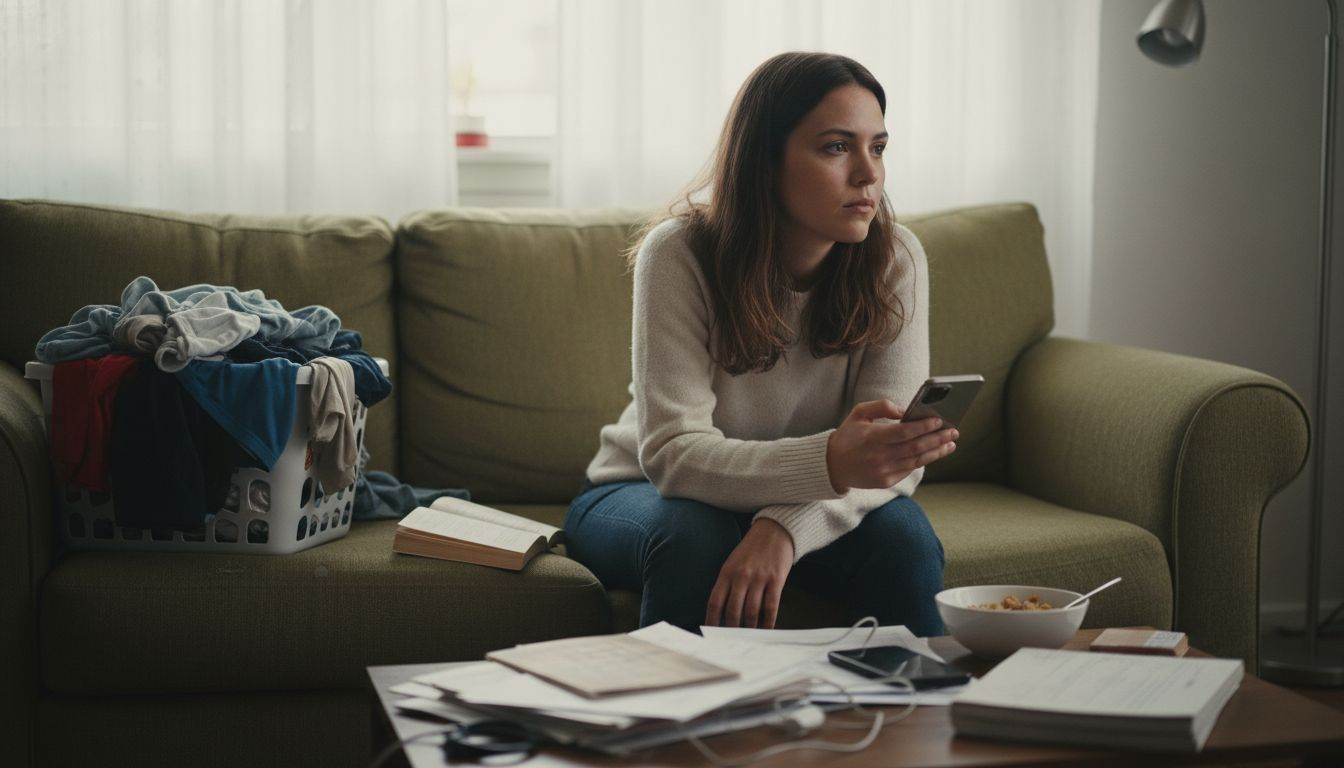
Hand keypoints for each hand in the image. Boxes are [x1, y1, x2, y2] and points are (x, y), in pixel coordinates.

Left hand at [704, 518, 793, 628]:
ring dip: (749, 628)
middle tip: (731, 641)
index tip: (711, 633)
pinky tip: (766, 629)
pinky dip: (768, 622)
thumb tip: (722, 611)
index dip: (712, 620)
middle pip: (733, 610)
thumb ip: (727, 584)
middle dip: (731, 629)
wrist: (774, 531)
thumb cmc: (752, 549)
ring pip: (751, 611)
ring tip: (748, 638)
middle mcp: (741, 576)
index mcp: (726, 572)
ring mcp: (759, 578)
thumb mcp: (733, 562)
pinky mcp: (776, 580)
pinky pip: (770, 607)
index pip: (715, 602)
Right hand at [826, 399, 957, 492]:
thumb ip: (882, 407)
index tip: (939, 421)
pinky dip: (923, 460)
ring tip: (950, 443)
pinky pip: (909, 470)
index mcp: (872, 437)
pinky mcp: (885, 482)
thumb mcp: (858, 413)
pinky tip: (934, 453)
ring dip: (936, 452)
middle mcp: (879, 456)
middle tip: (953, 431)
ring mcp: (883, 471)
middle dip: (937, 439)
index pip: (904, 433)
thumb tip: (905, 411)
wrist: (831, 466)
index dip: (923, 427)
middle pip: (915, 448)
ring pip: (917, 461)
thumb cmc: (848, 436)